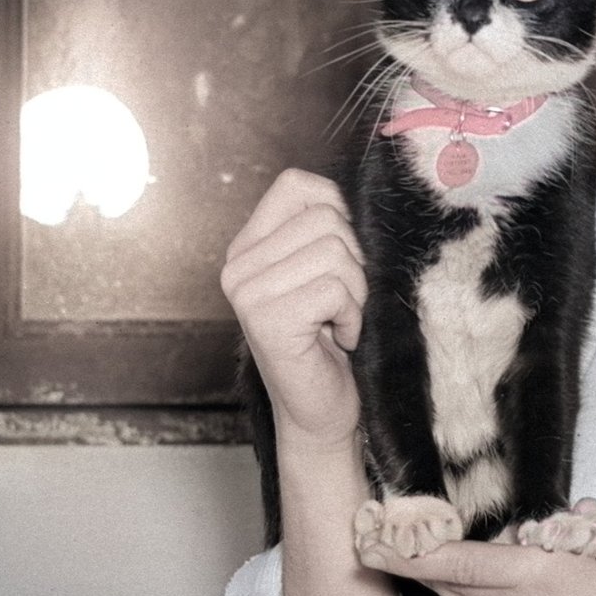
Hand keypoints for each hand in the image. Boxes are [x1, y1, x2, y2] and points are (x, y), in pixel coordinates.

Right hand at [220, 168, 367, 447]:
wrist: (319, 411)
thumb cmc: (329, 340)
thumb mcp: (326, 272)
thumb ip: (327, 230)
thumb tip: (357, 197)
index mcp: (249, 246)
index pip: (298, 184)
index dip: (338, 212)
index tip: (340, 258)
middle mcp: (238, 265)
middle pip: (326, 218)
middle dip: (354, 262)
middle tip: (340, 302)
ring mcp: (247, 292)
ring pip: (335, 252)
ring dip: (355, 293)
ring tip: (336, 321)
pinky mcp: (266, 319)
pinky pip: (335, 289)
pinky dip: (351, 317)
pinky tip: (336, 339)